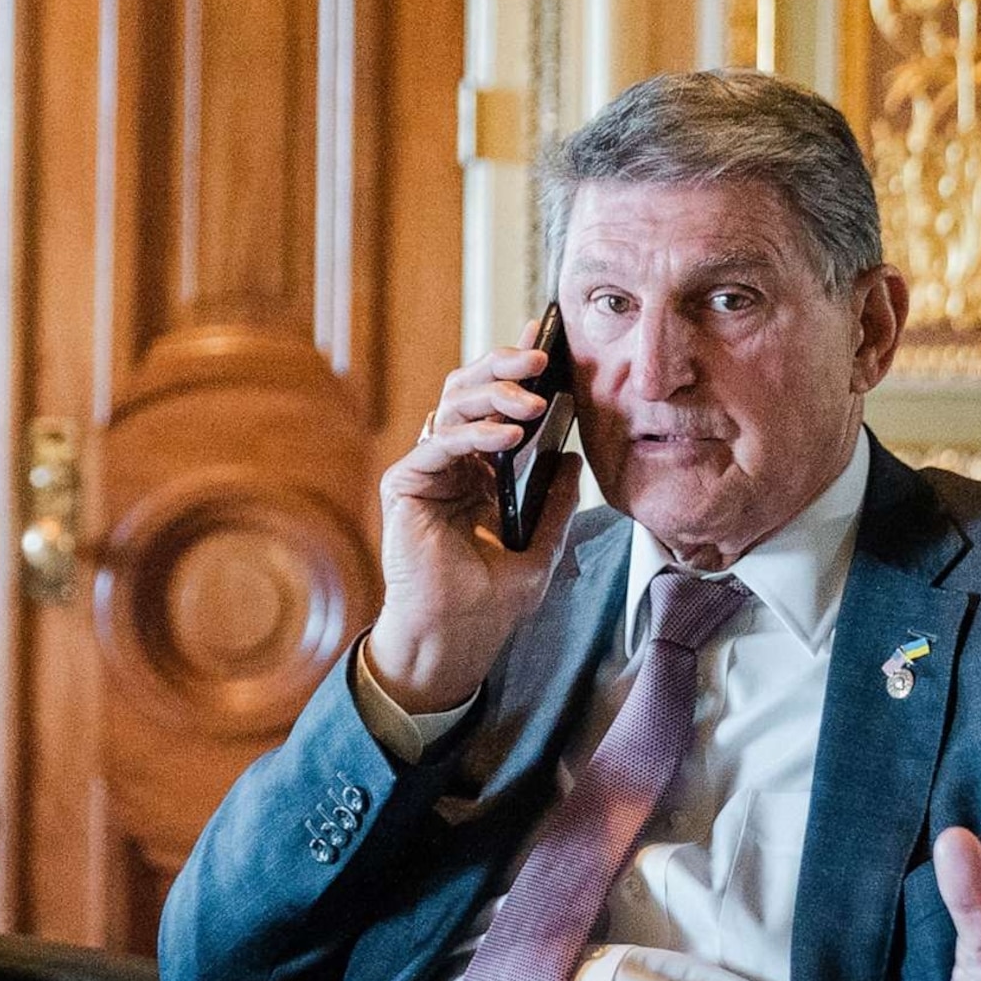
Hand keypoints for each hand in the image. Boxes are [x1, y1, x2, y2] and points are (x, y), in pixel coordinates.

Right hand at [366, 346, 584, 713]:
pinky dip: (475, 434)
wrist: (455, 640)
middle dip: (504, 366)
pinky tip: (510, 435)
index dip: (518, 370)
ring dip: (495, 395)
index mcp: (479, 470)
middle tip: (540, 355)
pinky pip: (440, 443)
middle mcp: (450, 463)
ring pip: (453, 407)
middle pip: (470, 392)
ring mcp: (426, 471)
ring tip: (534, 400)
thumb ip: (554, 504)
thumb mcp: (542, 546)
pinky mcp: (407, 485)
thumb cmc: (489, 601)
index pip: (497, 406)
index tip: (550, 340)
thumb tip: (573, 460)